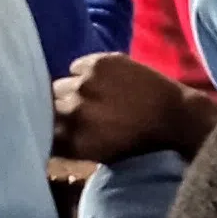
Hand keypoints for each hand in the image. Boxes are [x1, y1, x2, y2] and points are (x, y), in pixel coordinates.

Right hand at [53, 54, 202, 163]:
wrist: (175, 118)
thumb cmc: (139, 143)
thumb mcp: (98, 154)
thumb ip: (70, 142)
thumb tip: (48, 132)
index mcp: (72, 139)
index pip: (41, 129)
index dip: (46, 125)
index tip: (53, 125)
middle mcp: (72, 111)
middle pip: (46, 104)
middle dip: (57, 107)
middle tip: (75, 109)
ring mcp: (85, 84)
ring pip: (59, 84)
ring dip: (72, 90)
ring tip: (90, 94)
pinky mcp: (97, 63)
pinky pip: (77, 66)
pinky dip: (85, 73)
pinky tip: (102, 80)